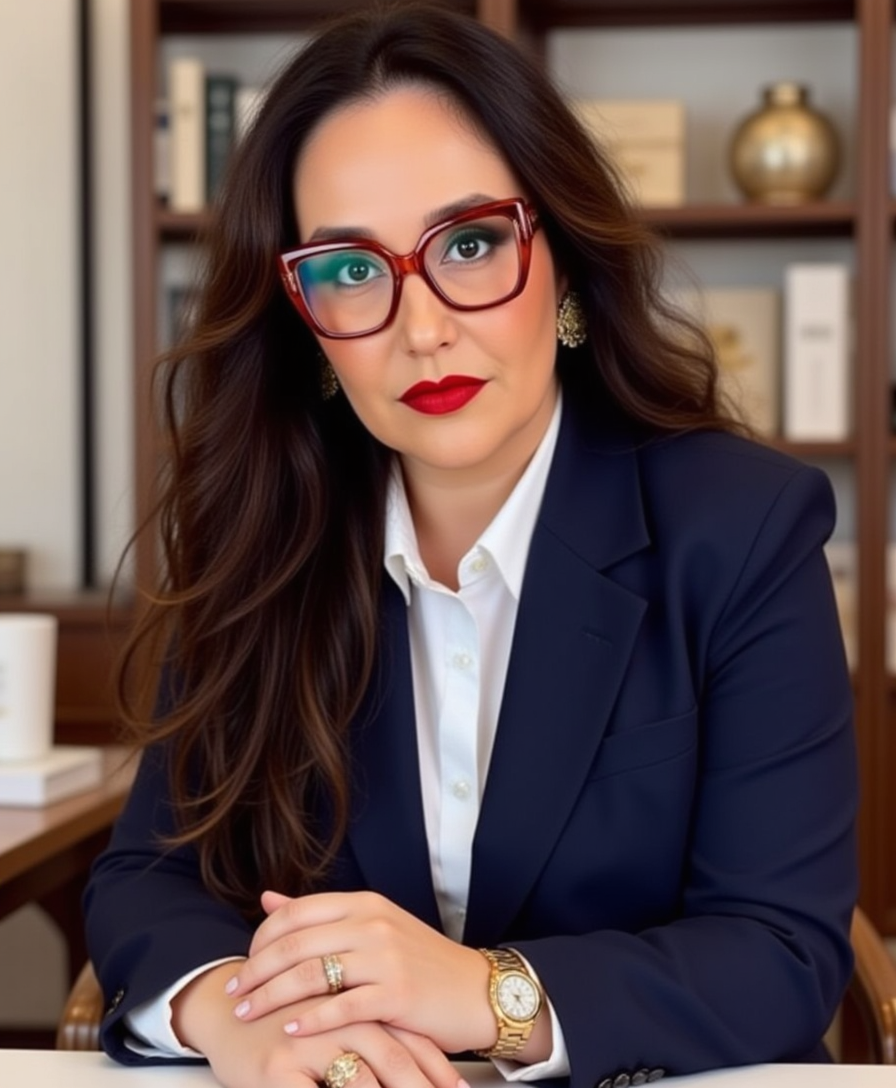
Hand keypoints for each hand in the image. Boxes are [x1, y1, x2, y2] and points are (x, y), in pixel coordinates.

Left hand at [224, 890, 495, 1053]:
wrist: (475, 990)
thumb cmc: (420, 962)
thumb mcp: (373, 926)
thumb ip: (320, 915)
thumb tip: (269, 899)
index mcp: (363, 903)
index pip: (295, 912)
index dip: (261, 938)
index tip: (244, 963)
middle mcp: (371, 924)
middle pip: (294, 943)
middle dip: (255, 971)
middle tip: (232, 992)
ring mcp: (385, 957)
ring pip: (309, 975)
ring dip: (270, 997)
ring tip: (247, 1014)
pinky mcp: (397, 994)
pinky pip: (341, 1008)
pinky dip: (310, 1020)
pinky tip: (290, 1030)